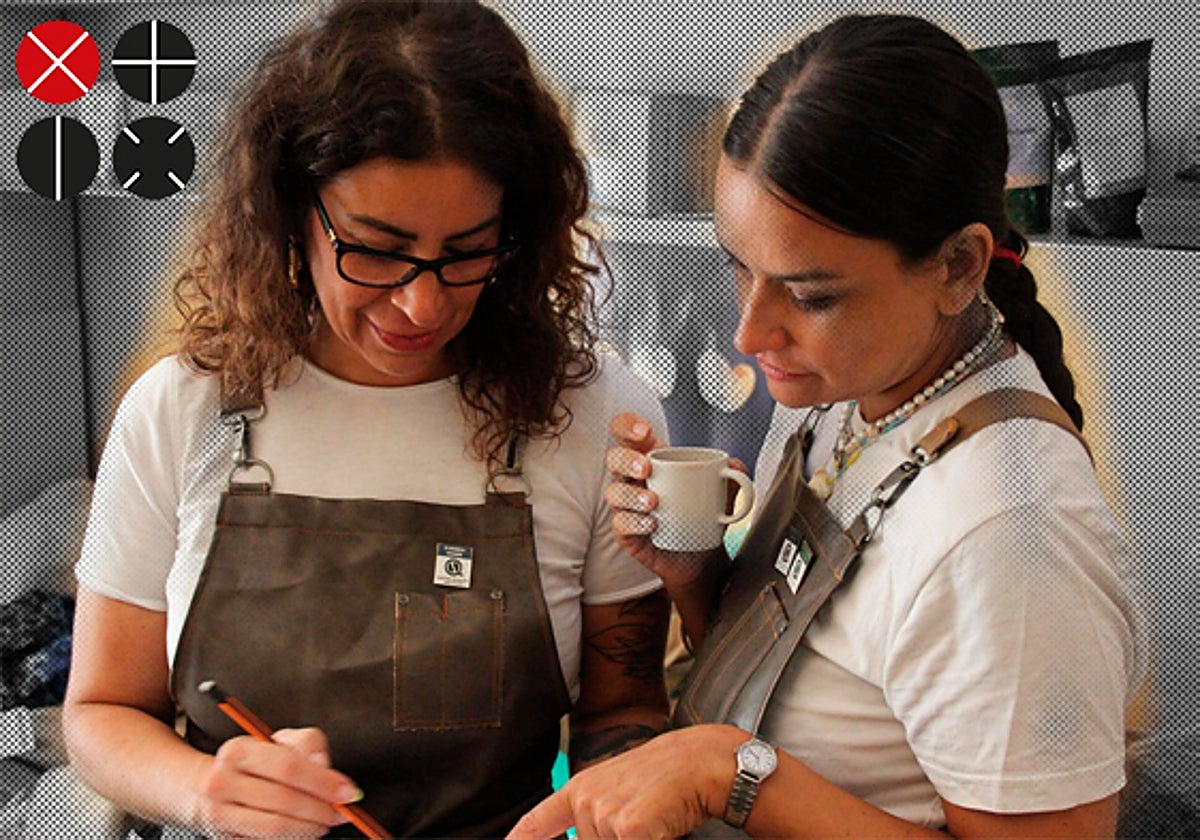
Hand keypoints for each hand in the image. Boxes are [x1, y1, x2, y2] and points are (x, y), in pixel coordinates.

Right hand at [193, 727, 360, 839]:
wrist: (210, 786)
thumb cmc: (255, 763)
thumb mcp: (280, 741)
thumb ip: (307, 743)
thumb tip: (322, 762)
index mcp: (237, 751)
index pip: (288, 766)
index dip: (323, 781)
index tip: (348, 791)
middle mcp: (221, 783)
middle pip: (283, 800)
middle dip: (321, 808)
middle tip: (341, 811)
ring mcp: (218, 815)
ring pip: (275, 827)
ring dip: (309, 827)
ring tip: (324, 821)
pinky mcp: (225, 838)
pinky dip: (293, 837)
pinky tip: (304, 829)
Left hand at [507, 725, 742, 839]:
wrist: (700, 761)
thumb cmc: (666, 777)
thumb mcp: (621, 790)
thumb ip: (593, 814)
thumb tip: (584, 834)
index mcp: (580, 788)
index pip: (539, 821)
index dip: (521, 838)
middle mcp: (585, 800)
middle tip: (639, 821)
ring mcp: (603, 814)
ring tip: (653, 821)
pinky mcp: (627, 829)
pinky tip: (662, 827)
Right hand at [605, 414, 745, 587]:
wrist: (702, 553)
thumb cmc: (701, 513)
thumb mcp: (720, 491)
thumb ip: (731, 476)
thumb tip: (736, 467)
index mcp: (653, 459)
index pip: (627, 433)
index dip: (628, 426)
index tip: (643, 431)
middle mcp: (635, 479)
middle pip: (614, 459)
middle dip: (626, 460)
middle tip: (645, 468)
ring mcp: (627, 506)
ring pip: (614, 492)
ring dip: (631, 495)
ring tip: (653, 501)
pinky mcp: (627, 532)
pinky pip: (621, 524)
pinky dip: (634, 522)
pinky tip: (651, 523)